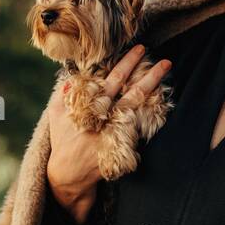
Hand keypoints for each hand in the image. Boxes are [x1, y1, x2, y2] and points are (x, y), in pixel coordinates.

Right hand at [46, 44, 170, 222]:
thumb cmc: (64, 140)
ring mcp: (118, 132)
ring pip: (140, 107)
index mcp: (92, 106)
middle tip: (165, 61)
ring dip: (154, 89)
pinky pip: (143, 126)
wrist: (71, 174)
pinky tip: (164, 100)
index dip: (127, 64)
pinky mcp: (125, 145)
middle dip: (149, 74)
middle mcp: (108, 118)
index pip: (113, 79)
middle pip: (132, 91)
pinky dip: (154, 113)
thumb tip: (71, 75)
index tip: (139, 50)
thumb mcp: (57, 115)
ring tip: (167, 75)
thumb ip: (64, 94)